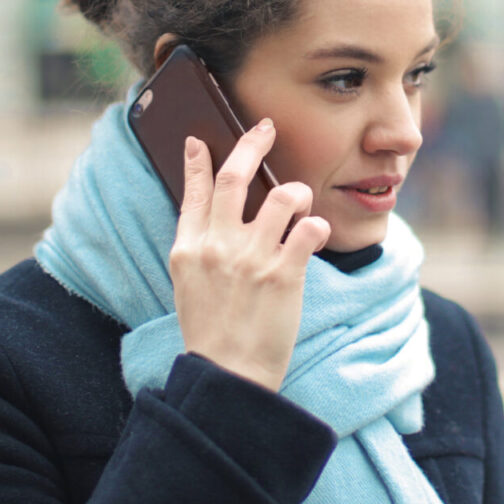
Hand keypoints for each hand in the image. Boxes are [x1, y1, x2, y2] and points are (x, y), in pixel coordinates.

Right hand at [168, 120, 330, 390]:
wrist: (229, 375)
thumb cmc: (211, 331)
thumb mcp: (188, 284)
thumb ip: (198, 246)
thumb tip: (209, 213)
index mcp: (188, 248)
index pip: (193, 190)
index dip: (198, 159)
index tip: (201, 138)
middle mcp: (218, 246)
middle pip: (234, 176)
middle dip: (252, 143)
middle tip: (266, 127)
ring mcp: (252, 258)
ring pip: (283, 195)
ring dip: (297, 192)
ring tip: (300, 203)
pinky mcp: (284, 274)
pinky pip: (309, 229)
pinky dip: (316, 225)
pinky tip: (314, 234)